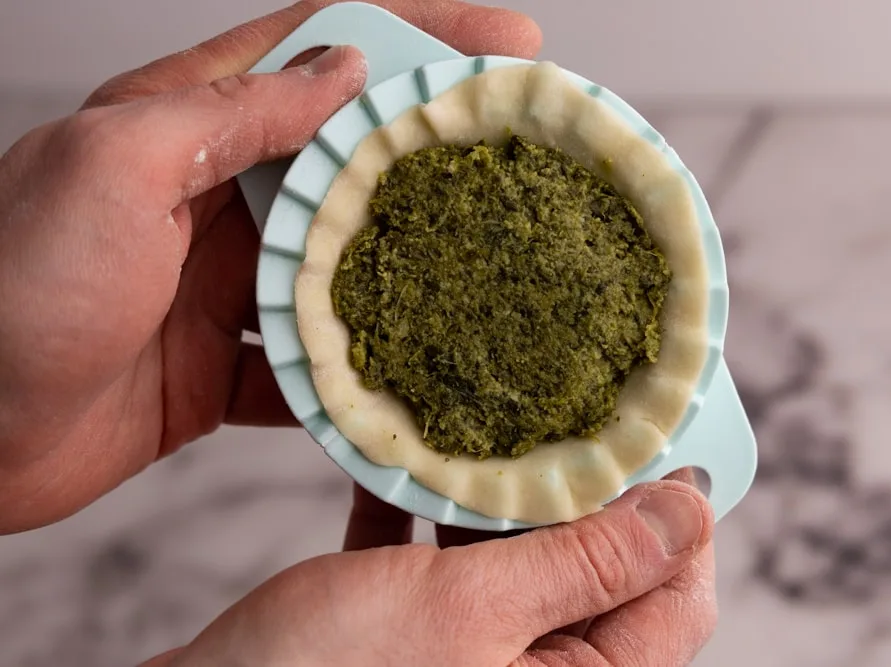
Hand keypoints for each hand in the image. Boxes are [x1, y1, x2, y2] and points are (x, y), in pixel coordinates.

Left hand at [0, 0, 542, 533]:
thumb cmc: (10, 288)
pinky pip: (313, 363)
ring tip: (492, 272)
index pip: (320, 49)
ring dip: (412, 269)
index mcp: (184, 122)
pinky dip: (359, 374)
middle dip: (436, 153)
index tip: (508, 44)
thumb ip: (232, 113)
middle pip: (348, 156)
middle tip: (522, 159)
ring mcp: (224, 285)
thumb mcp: (115, 168)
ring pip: (344, 264)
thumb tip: (345, 70)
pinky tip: (409, 380)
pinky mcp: (224, 364)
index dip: (418, 34)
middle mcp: (213, 196)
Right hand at [143, 478, 715, 666]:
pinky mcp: (415, 637)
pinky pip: (447, 563)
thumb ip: (588, 563)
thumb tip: (688, 510)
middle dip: (581, 489)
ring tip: (491, 421)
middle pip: (597, 569)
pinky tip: (410, 464)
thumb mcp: (475, 611)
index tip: (662, 436)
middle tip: (567, 408)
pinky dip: (432, 514)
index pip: (675, 598)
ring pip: (520, 557)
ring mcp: (472, 657)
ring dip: (501, 492)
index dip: (680, 517)